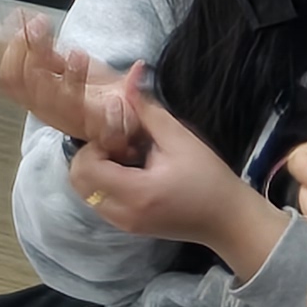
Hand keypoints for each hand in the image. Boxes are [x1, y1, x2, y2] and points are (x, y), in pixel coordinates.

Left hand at [0, 12, 145, 163]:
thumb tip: (139, 68)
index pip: (67, 100)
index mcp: (77, 114)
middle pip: (31, 84)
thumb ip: (133, 91)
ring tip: (34, 21)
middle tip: (44, 26)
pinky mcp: (24, 87)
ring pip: (13, 75)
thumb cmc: (110, 111)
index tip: (80, 54)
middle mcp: (51, 109)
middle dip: (34, 51)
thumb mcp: (130, 107)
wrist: (94, 122)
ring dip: (18, 44)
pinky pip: (3, 70)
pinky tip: (16, 21)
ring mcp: (34, 98)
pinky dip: (4, 44)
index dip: (71, 76)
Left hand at [70, 76, 284, 278]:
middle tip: (120, 148)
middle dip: (90, 158)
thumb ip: (148, 110)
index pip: (85, 166)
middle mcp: (122, 213)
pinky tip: (133, 176)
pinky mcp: (128, 227)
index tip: (122, 139)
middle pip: (77, 181)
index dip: (95, 146)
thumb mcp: (180, 138)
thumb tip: (128, 80)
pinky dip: (107, 185)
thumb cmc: (209, 179)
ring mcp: (123, 224)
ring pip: (85, 192)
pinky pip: (100, 202)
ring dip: (98, 172)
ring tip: (128, 162)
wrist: (228, 220)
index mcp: (135, 192)